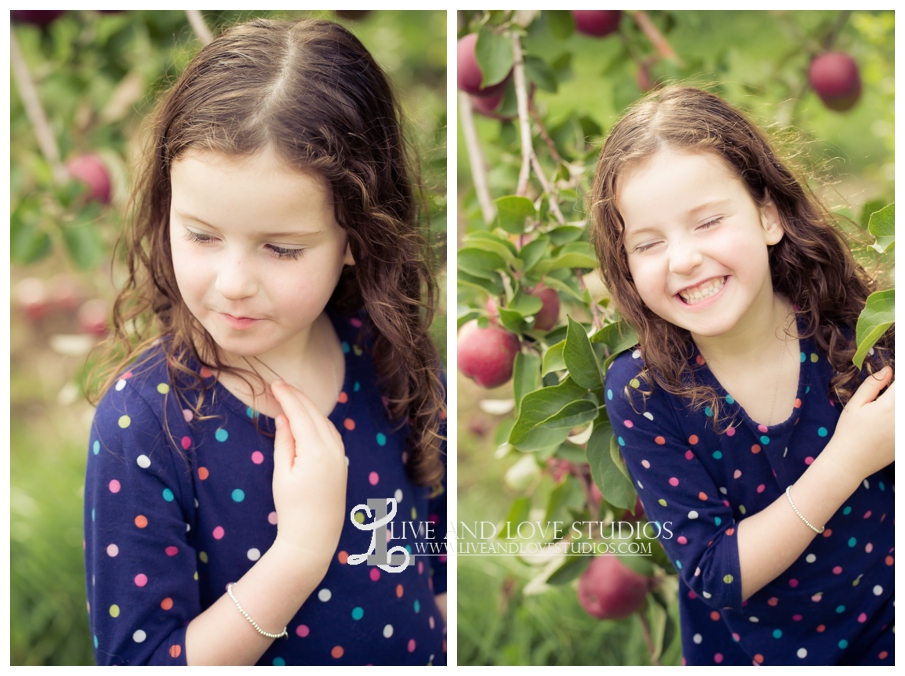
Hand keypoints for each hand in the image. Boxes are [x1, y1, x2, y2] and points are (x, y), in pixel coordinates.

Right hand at [270, 380, 347, 572]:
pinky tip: (307, 418)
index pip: (300, 413)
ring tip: (291, 397)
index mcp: (315, 449)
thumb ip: (284, 442)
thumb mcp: (282, 473)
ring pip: (324, 421)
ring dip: (309, 407)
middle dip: (297, 397)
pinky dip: (318, 420)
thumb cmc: (292, 507)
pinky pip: (331, 433)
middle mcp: (332, 448)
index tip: (274, 384)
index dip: (287, 397)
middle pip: (314, 413)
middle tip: (279, 385)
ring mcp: (340, 455)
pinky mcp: (341, 462)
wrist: (314, 535)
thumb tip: (285, 417)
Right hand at [830, 366, 894, 480]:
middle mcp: (902, 417)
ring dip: (897, 404)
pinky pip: (903, 423)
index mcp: (890, 405)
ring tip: (884, 409)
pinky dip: (896, 417)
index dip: (897, 374)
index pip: (901, 383)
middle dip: (896, 392)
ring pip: (904, 408)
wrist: (852, 461)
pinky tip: (886, 422)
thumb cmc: (849, 431)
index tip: (893, 373)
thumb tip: (888, 370)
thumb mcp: (855, 405)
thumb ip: (872, 385)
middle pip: (904, 395)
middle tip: (887, 393)